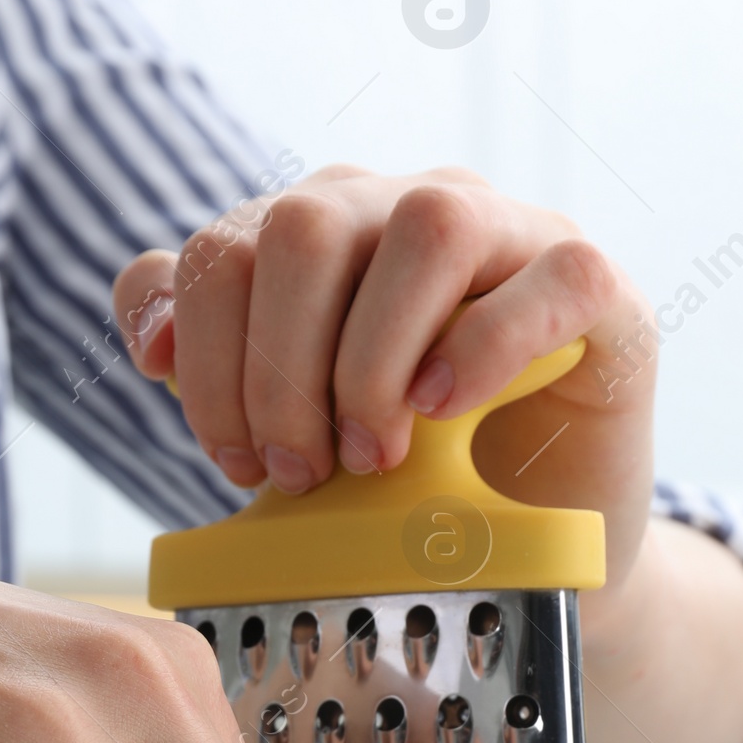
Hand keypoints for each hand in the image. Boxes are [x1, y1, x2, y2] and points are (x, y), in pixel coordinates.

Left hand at [114, 166, 742, 742]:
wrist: (538, 534)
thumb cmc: (408, 470)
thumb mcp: (295, 426)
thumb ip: (208, 363)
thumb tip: (150, 339)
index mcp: (322, 232)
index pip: (224, 249)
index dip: (208, 361)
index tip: (234, 458)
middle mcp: (406, 208)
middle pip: (306, 228)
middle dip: (281, 371)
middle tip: (302, 470)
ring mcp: (509, 233)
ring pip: (425, 227)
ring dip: (374, 358)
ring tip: (374, 452)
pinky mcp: (593, 283)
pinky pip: (550, 275)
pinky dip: (482, 348)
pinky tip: (444, 410)